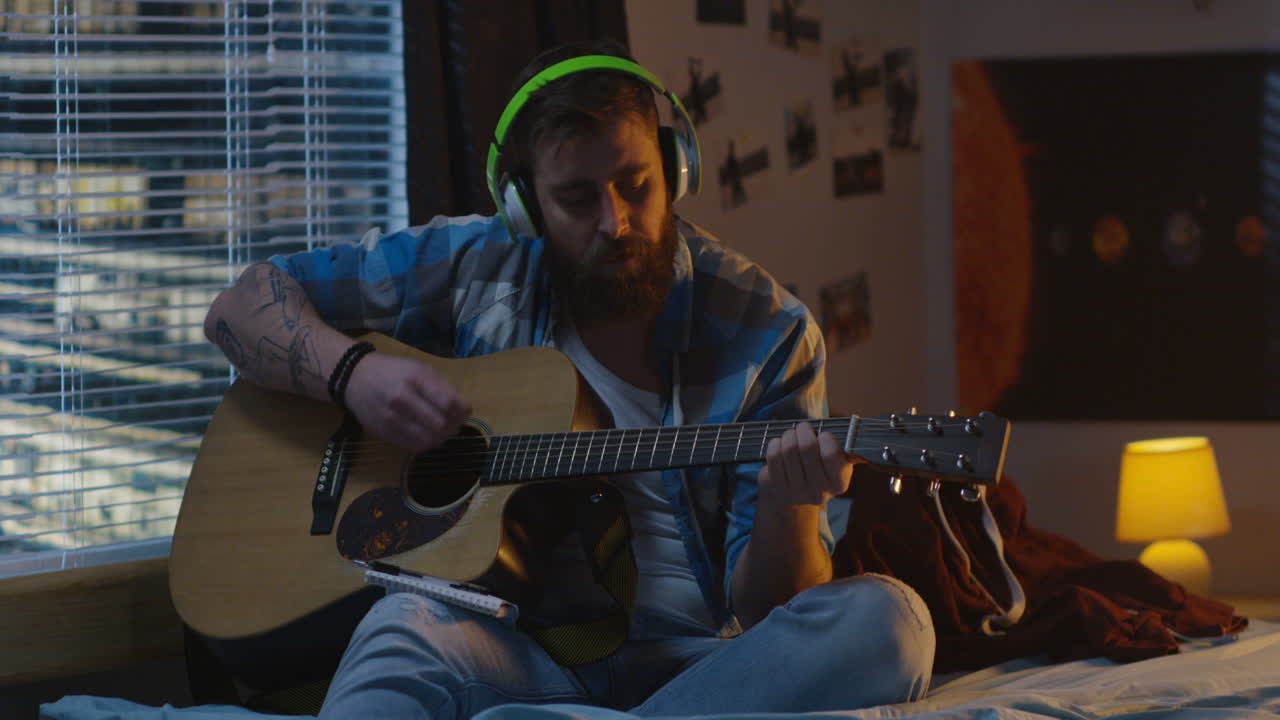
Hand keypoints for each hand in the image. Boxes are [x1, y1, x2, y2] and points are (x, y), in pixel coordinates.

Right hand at [342, 352, 471, 452]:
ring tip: (442, 430)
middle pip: (440, 425)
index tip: (465, 411)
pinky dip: (426, 443)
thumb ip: (442, 388)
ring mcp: (391, 418)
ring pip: (428, 440)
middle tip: (455, 423)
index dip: (462, 411)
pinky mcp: (383, 433)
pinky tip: (427, 434)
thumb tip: (464, 410)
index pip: (448, 403)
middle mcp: (401, 399)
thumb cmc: (393, 371)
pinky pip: (413, 447)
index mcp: (414, 378)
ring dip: (441, 438)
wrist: (355, 378)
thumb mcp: (420, 369)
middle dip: (454, 426)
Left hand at [758, 421, 855, 506]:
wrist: (797, 494)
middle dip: (804, 429)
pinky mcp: (776, 488)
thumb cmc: (821, 467)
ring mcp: (796, 492)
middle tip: (803, 427)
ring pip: (788, 449)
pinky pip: (773, 456)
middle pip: (806, 447)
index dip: (825, 437)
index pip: (832, 454)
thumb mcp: (840, 462)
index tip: (823, 434)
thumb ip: (852, 449)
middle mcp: (818, 493)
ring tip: (792, 434)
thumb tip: (878, 442)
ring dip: (789, 435)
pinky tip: (780, 444)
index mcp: (839, 484)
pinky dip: (775, 443)